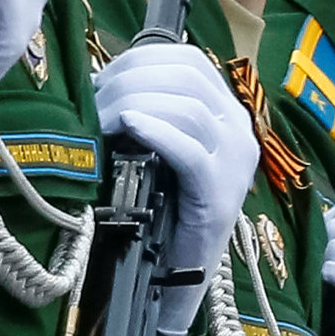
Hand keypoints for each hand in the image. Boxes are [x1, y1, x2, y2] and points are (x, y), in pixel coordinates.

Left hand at [92, 40, 256, 335]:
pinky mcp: (219, 195)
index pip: (189, 61)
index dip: (141, 61)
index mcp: (226, 112)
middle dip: (132, 82)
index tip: (103, 78)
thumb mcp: (155, 148)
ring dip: (136, 104)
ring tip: (105, 121)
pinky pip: (190, 151)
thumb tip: (98, 81)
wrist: (177, 274)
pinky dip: (156, 132)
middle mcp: (239, 130)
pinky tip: (129, 127)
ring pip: (189, 109)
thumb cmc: (159, 207)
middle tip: (95, 104)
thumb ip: (145, 110)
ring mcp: (235, 163)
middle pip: (187, 79)